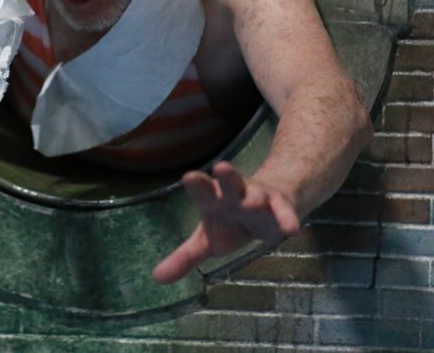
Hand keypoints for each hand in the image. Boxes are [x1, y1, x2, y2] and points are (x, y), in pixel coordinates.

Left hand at [152, 161, 299, 283]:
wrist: (267, 209)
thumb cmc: (229, 223)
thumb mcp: (206, 241)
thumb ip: (184, 258)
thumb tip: (156, 279)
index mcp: (213, 200)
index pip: (202, 189)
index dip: (197, 184)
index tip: (189, 177)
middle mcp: (234, 194)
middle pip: (230, 183)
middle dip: (227, 177)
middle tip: (221, 167)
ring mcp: (259, 198)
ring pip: (258, 195)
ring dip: (255, 198)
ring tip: (252, 203)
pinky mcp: (281, 208)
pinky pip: (284, 213)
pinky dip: (287, 219)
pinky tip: (290, 229)